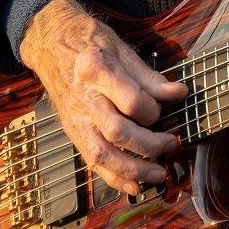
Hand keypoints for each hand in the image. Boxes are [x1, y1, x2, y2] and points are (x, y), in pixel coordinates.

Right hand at [18, 0, 188, 196]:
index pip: (131, 101)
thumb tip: (178, 94)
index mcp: (96, 70)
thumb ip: (149, 78)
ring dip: (133, 169)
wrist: (51, 43)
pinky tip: (133, 186)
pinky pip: (91, 161)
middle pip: (117, 132)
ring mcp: (75, 118)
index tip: (163, 108)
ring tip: (158, 173)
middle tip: (170, 144)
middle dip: (149, 145)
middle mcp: (84, 97)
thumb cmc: (89, 42)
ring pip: (102, 154)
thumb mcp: (121, 50)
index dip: (154, 111)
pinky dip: (113, 178)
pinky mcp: (72, 131)